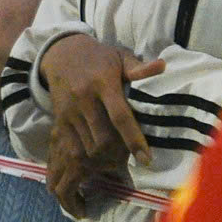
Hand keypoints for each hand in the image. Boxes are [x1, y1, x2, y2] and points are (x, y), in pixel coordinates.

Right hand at [38, 35, 164, 217]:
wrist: (61, 54)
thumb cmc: (98, 57)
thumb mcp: (120, 56)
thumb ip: (139, 68)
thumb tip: (163, 66)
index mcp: (102, 84)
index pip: (120, 116)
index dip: (133, 140)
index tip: (146, 159)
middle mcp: (84, 100)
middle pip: (101, 138)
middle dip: (116, 156)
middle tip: (129, 164)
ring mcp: (69, 112)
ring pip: (84, 148)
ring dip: (100, 162)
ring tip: (113, 167)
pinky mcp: (59, 121)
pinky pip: (69, 148)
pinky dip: (81, 161)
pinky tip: (93, 165)